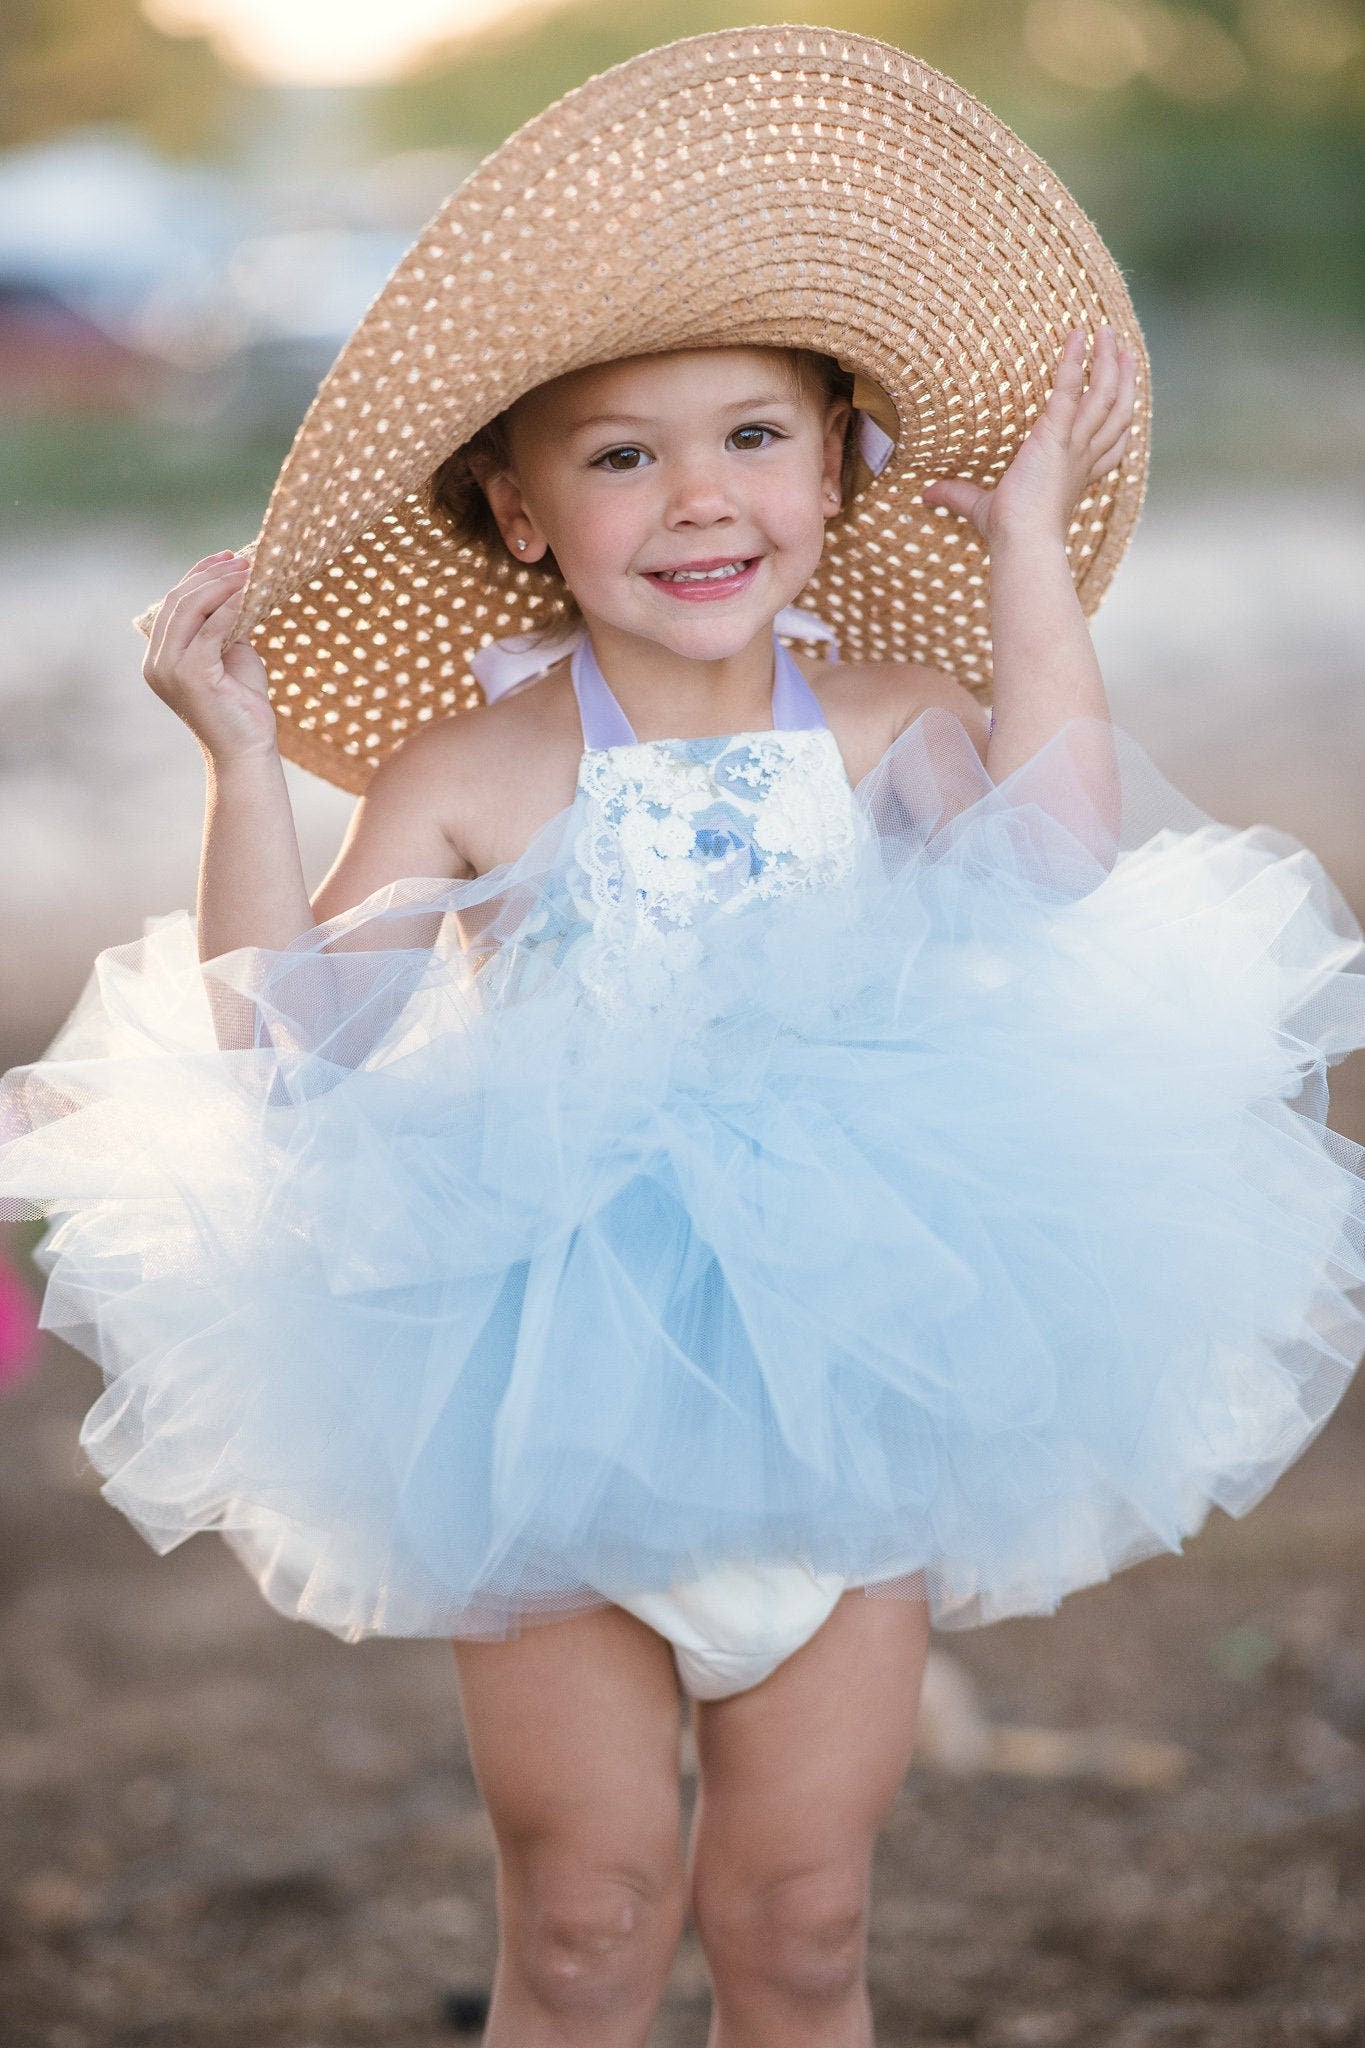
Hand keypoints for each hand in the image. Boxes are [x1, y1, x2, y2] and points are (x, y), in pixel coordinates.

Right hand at [142, 550, 277, 765]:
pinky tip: (251, 593)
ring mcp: (169, 668)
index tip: (229, 556)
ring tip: (251, 571)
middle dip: (213, 575)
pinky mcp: (190, 675)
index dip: (200, 575)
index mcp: (160, 656)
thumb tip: (238, 587)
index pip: (174, 603)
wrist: (247, 750)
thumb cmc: (242, 706)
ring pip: (190, 609)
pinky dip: (231, 606)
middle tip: (246, 560)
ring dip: (222, 585)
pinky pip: (212, 629)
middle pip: (179, 600)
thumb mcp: (230, 655)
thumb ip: (225, 624)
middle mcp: (157, 662)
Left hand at [920, 325, 1136, 549]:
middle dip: (1124, 381)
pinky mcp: (1055, 437)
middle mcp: (1082, 458)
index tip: (1124, 400)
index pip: (1110, 447)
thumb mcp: (981, 508)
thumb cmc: (1009, 532)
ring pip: (1105, 396)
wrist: (1021, 542)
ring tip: (1108, 333)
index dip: (1121, 424)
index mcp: (1076, 475)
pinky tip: (1076, 336)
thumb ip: (958, 496)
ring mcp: (1073, 446)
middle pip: (1115, 413)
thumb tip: (926, 495)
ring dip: (1109, 362)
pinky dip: (1074, 362)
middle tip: (1127, 353)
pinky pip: (1070, 391)